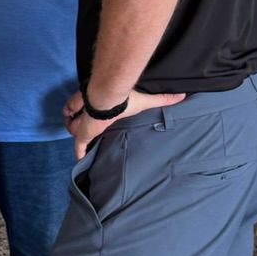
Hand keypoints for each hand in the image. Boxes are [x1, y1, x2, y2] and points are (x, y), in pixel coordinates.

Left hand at [62, 88, 186, 160]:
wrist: (108, 99)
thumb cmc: (125, 100)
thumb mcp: (146, 101)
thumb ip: (163, 99)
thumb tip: (183, 95)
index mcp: (104, 109)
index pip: (94, 111)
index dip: (92, 114)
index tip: (93, 117)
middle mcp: (92, 116)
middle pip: (80, 118)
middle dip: (78, 118)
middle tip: (81, 120)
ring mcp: (86, 126)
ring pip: (73, 126)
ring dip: (74, 126)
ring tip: (78, 127)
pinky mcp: (82, 134)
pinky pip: (77, 145)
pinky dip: (79, 152)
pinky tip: (80, 159)